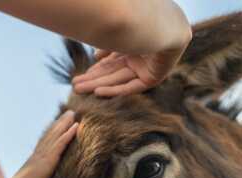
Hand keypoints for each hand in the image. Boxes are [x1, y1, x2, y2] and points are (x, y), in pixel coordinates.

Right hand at [9, 110, 77, 177]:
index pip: (45, 141)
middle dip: (60, 123)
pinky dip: (69, 133)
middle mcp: (39, 153)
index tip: (58, 123)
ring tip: (73, 113)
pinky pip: (61, 143)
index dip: (52, 131)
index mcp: (34, 159)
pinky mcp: (49, 159)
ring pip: (56, 134)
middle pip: (51, 134)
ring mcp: (44, 154)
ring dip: (65, 123)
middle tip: (69, 113)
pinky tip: (76, 126)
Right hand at [72, 32, 190, 96]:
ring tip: (79, 89)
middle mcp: (139, 57)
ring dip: (98, 84)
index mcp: (133, 43)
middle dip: (93, 79)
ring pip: (117, 79)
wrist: (166, 24)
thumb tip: (95, 56)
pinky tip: (98, 93)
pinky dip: (115, 90)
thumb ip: (109, 46)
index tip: (81, 75)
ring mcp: (146, 67)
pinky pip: (131, 87)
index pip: (111, 60)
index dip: (96, 69)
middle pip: (112, 71)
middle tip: (75, 87)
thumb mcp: (119, 33)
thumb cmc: (143, 19)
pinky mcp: (152, 78)